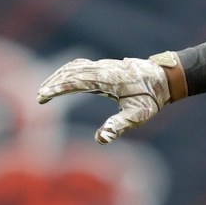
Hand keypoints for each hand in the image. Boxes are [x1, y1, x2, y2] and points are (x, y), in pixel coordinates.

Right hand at [37, 57, 170, 143]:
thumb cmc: (151, 98)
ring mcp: (104, 65)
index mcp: (108, 79)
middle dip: (53, 83)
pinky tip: (63, 78)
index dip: (57, 88)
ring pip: (74, 66)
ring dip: (58, 76)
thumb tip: (102, 139)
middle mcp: (103, 69)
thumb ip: (118, 126)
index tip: (43, 97)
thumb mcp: (137, 115)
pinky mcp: (105, 66)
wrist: (165, 78)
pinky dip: (67, 71)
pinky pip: (81, 65)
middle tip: (40, 97)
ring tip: (46, 90)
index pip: (75, 81)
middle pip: (71, 72)